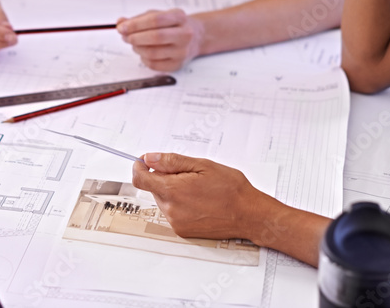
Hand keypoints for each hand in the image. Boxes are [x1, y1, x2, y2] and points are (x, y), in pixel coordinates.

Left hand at [116, 9, 203, 71]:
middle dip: (135, 37)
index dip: (136, 24)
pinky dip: (143, 58)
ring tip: (134, 43)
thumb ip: (138, 19)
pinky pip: (154, 65)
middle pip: (155, 37)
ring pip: (153, 53)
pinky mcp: (178, 65)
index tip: (122, 27)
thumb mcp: (158, 15)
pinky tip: (144, 52)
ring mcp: (183, 51)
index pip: (155, 20)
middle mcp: (185, 34)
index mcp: (180, 17)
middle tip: (125, 36)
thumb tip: (121, 23)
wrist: (196, 37)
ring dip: (137, 48)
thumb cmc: (173, 25)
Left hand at [131, 153, 265, 240]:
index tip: (145, 160)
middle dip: (165, 177)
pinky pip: (173, 212)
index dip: (140, 166)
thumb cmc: (231, 189)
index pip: (140, 179)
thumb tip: (150, 158)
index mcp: (173, 191)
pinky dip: (181, 204)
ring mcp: (176, 222)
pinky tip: (200, 201)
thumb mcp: (202, 165)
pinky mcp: (183, 231)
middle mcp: (171, 209)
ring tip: (199, 189)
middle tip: (189, 174)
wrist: (249, 214)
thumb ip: (172, 162)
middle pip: (154, 188)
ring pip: (164, 199)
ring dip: (174, 191)